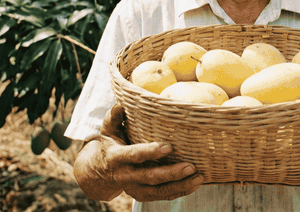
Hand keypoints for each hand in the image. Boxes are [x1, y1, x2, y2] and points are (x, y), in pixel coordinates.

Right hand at [73, 104, 203, 201]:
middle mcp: (126, 176)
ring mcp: (135, 188)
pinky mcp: (143, 195)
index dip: (150, 152)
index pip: (134, 155)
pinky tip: (195, 184)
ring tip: (199, 177)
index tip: (169, 147)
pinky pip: (163, 196)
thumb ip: (114, 117)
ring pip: (158, 191)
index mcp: (117, 158)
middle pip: (149, 177)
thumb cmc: (111, 144)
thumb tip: (122, 104)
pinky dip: (180, 192)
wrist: (101, 172)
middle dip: (171, 174)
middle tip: (191, 166)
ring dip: (180, 186)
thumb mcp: (108, 130)